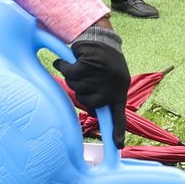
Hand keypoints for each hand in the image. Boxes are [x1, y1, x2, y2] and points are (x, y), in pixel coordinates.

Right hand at [54, 27, 129, 146]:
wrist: (101, 37)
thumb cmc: (103, 61)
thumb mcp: (111, 79)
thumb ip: (102, 95)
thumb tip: (92, 112)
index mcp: (119, 91)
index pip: (119, 115)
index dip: (117, 131)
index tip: (118, 146)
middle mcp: (112, 85)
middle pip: (85, 101)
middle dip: (81, 90)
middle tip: (87, 76)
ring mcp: (101, 75)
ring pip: (75, 87)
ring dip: (73, 76)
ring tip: (83, 65)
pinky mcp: (88, 63)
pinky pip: (69, 72)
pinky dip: (64, 65)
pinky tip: (68, 59)